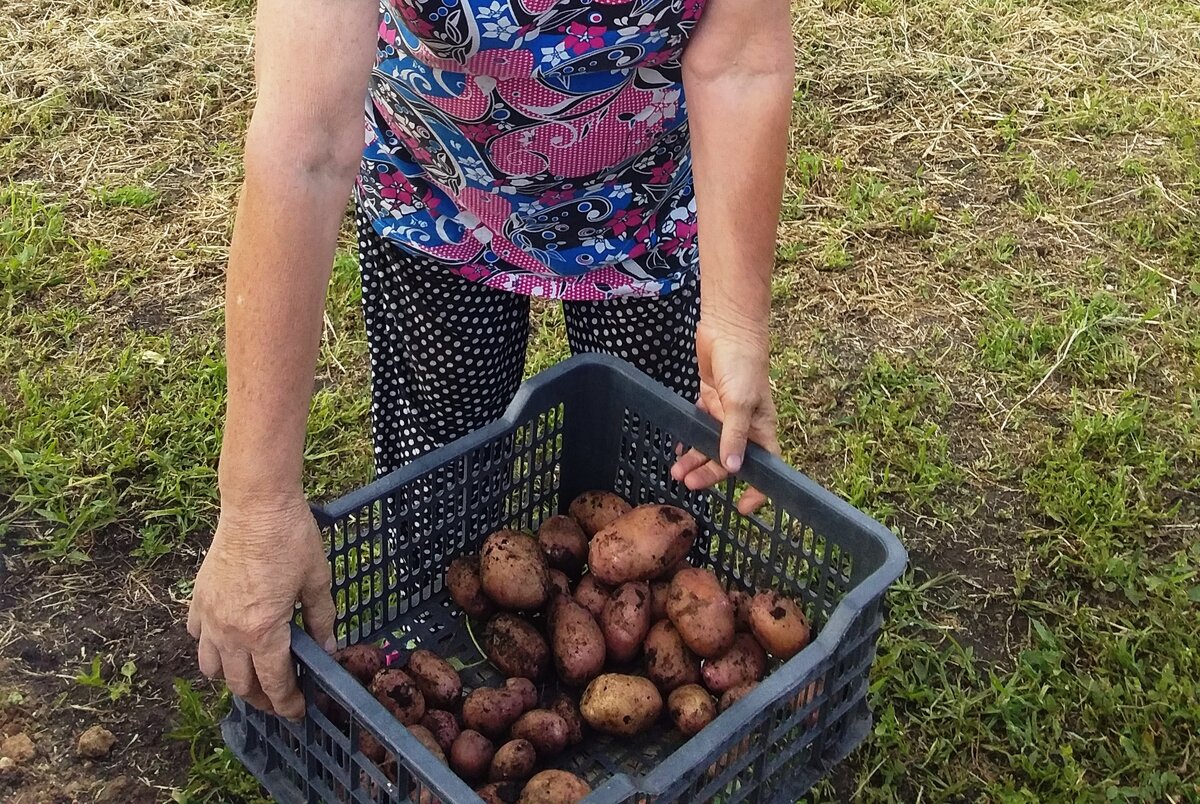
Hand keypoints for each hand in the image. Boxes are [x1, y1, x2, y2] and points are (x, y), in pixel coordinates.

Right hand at [187, 494, 334, 719]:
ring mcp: (209, 616)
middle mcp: (230, 632)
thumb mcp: (317, 581)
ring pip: (211, 667)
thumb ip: (322, 620)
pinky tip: (227, 640)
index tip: (298, 712)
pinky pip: (197, 636)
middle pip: (240, 684)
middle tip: (280, 700)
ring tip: (252, 676)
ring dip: (232, 679)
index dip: (288, 704)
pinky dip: (210, 647)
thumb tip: (328, 650)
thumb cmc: (291, 538)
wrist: (255, 505)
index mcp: (263, 631)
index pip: (275, 684)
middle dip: (262, 700)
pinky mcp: (197, 598)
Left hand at [672, 317, 779, 513]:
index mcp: (762, 430)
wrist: (728, 328)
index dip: (757, 490)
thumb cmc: (744, 365)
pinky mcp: (709, 403)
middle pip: (729, 462)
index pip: (765, 469)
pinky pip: (698, 430)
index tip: (744, 509)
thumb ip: (735, 436)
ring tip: (676, 472)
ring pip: (710, 448)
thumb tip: (735, 469)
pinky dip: (689, 442)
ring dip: (695, 461)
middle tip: (689, 483)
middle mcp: (745, 427)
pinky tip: (678, 451)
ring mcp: (726, 415)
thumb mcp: (740, 403)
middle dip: (710, 475)